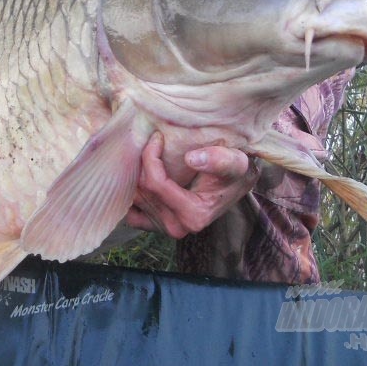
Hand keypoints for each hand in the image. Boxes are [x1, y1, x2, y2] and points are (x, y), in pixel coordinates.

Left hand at [126, 133, 258, 238]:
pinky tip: (140, 175)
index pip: (155, 182)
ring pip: (133, 198)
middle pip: (141, 190)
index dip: (150, 156)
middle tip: (148, 142)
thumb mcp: (235, 162)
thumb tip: (191, 159)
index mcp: (193, 214)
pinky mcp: (155, 226)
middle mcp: (177, 227)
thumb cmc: (234, 171)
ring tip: (144, 154)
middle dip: (140, 163)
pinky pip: (130, 211)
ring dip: (134, 175)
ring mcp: (163, 229)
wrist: (235, 184)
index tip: (156, 136)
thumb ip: (219, 160)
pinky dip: (131, 193)